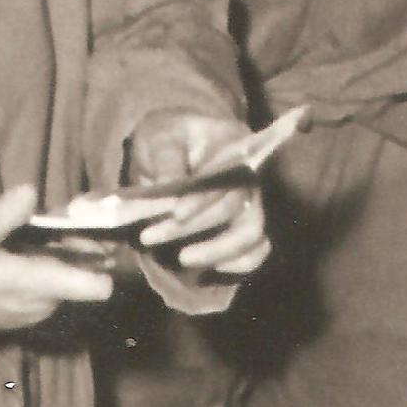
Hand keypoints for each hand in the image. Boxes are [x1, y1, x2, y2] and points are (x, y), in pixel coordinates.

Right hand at [0, 184, 115, 336]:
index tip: (95, 228)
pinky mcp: (22, 307)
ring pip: (66, 276)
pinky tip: (31, 241)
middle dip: (82, 244)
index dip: (103, 257)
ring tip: (49, 221)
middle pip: (85, 274)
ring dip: (64, 251)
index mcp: (39, 287)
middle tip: (67, 212)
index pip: (97, 288)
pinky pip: (48, 283)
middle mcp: (44, 303)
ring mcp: (33, 308)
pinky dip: (47, 262)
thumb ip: (0, 218)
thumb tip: (29, 191)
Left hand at [127, 110, 271, 277]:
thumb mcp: (160, 137)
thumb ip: (166, 159)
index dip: (203, 199)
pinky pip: (257, 250)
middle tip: (149, 236)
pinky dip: (238, 263)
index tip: (176, 214)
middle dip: (192, 227)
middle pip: (234, 207)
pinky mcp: (245, 227)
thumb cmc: (168, 138)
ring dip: (216, 250)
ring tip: (182, 259)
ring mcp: (251, 203)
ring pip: (252, 233)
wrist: (173, 146)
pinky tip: (210, 268)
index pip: (226, 176)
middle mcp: (250, 175)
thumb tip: (169, 186)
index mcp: (234, 146)